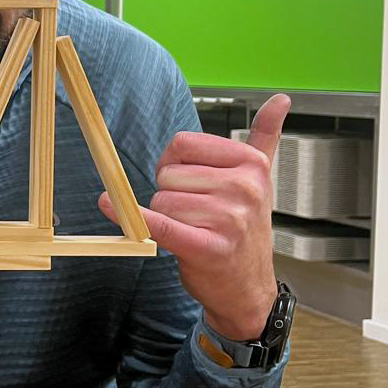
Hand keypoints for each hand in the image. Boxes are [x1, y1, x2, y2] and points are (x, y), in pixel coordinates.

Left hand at [98, 95, 290, 339]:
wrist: (248, 288)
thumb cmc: (244, 230)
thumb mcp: (260, 179)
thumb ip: (265, 136)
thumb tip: (280, 99)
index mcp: (252, 164)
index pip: (182, 144)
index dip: (173, 162)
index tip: (188, 180)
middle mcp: (244, 188)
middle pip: (169, 174)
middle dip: (171, 193)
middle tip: (195, 214)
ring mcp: (228, 219)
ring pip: (161, 200)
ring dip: (165, 217)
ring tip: (192, 230)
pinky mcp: (206, 248)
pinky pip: (156, 223)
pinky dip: (129, 216)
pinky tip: (107, 206)